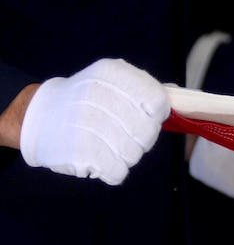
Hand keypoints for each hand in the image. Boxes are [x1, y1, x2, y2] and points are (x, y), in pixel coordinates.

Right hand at [19, 59, 169, 185]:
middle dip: (140, 139)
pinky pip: (118, 171)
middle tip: (121, 134)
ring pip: (135, 153)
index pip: (157, 101)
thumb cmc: (86, 100)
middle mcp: (98, 94)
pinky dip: (112, 170)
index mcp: (111, 73)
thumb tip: (185, 100)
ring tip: (104, 143)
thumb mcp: (111, 82)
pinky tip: (98, 158)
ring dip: (124, 155)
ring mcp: (87, 123)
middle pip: (148, 131)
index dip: (156, 114)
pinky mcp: (79, 151)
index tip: (146, 116)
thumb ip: (145, 91)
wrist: (37, 116)